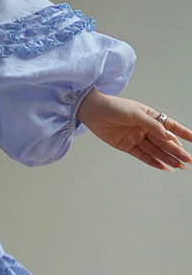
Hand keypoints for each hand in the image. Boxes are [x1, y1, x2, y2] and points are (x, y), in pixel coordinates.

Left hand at [76, 88, 191, 170]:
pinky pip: (142, 155)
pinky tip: (164, 167)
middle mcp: (145, 128)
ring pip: (156, 150)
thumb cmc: (115, 107)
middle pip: (164, 142)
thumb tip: (167, 135)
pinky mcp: (127, 146)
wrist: (93, 111)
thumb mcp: (135, 113)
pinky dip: (153, 161)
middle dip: (177, 151)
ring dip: (167, 158)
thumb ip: (152, 125)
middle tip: (189, 160)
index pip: (171, 126)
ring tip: (179, 166)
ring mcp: (136, 138)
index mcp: (150, 117)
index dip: (183, 134)